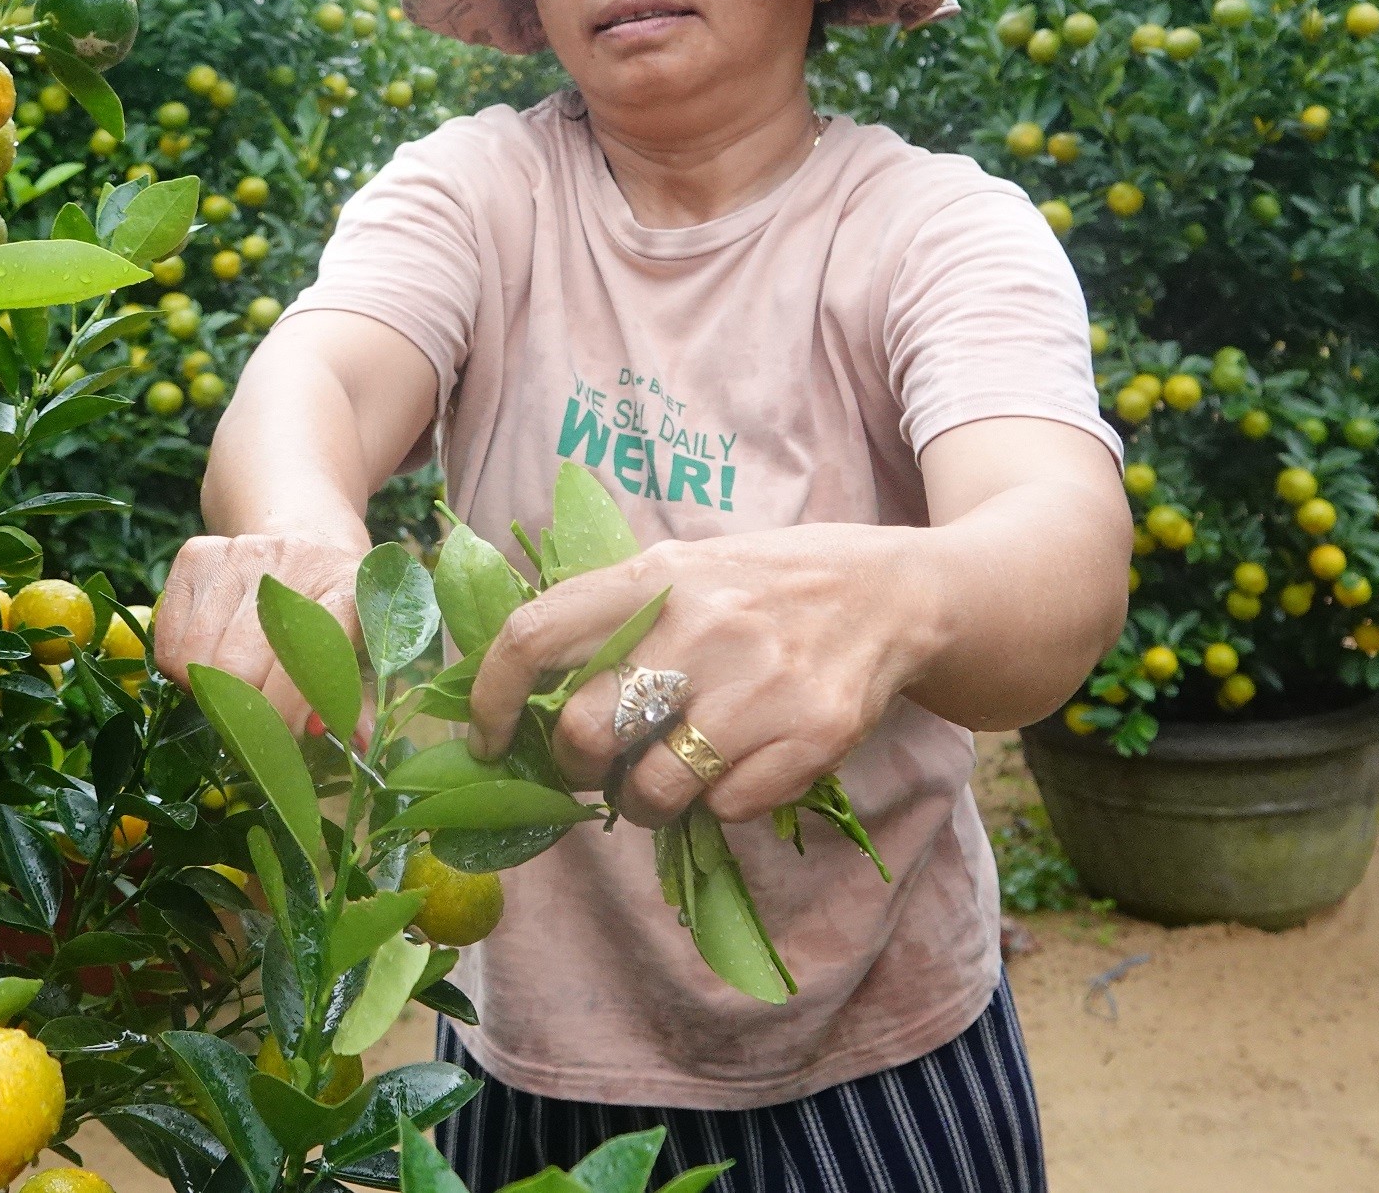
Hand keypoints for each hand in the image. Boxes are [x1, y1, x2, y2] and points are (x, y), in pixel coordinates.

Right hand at [156, 533, 365, 729]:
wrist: (305, 541)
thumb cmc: (332, 610)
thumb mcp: (358, 646)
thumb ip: (355, 696)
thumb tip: (360, 741)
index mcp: (343, 589)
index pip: (305, 663)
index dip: (290, 713)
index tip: (287, 735)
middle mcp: (290, 563)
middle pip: (237, 668)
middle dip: (242, 708)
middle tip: (254, 714)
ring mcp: (238, 555)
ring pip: (194, 659)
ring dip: (207, 691)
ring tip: (231, 686)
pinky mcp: (198, 555)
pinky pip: (167, 641)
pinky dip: (179, 670)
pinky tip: (207, 660)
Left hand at [466, 525, 937, 827]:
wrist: (890, 592)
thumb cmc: (760, 587)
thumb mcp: (681, 571)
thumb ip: (610, 618)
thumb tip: (521, 693)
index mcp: (653, 577)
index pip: (536, 635)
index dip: (492, 697)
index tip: (488, 738)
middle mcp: (701, 626)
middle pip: (588, 731)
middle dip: (577, 765)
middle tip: (595, 763)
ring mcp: (758, 685)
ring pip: (655, 788)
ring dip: (645, 802)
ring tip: (663, 779)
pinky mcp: (810, 736)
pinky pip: (726, 807)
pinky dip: (716, 805)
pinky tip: (732, 769)